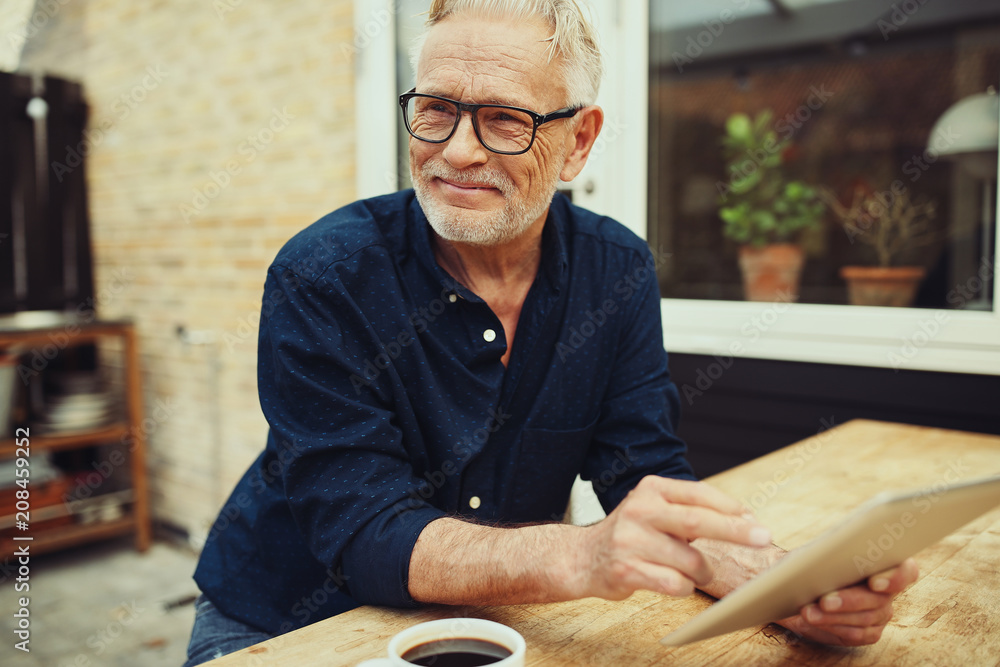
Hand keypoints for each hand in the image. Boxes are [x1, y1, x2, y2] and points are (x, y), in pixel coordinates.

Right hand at [574, 476, 771, 600]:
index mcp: (651, 490)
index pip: (699, 494)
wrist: (584, 557)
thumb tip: (745, 519)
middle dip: (735, 531)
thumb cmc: (632, 534)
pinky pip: (675, 584)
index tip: (755, 520)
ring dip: (704, 572)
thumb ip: (691, 510)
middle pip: (698, 521)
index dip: (730, 508)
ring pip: (690, 561)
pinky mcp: (626, 570)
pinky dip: (685, 587)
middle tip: (763, 537)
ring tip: (698, 572)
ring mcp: (631, 541)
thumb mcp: (655, 509)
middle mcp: (639, 510)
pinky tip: (676, 582)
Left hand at [776, 558, 919, 645]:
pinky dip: (831, 627)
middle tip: (824, 601)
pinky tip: (813, 621)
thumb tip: (820, 557)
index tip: (874, 583)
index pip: (906, 570)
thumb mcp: (815, 552)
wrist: (801, 587)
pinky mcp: (868, 633)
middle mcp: (886, 591)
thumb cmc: (811, 564)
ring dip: (833, 617)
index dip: (896, 577)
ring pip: (864, 618)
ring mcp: (880, 613)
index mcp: (882, 564)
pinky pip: (855, 634)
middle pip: (878, 599)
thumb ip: (826, 553)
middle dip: (849, 600)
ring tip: (808, 612)